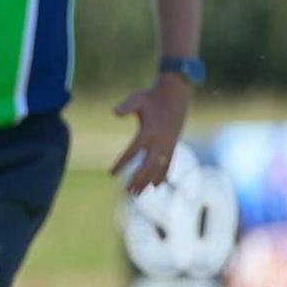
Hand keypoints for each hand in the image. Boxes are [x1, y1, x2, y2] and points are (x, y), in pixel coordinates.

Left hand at [112, 75, 190, 194]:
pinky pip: (168, 163)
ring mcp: (169, 144)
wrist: (176, 92)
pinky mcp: (173, 144)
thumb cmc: (151, 95)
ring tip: (138, 194)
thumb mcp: (137, 98)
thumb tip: (114, 112)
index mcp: (149, 131)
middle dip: (137, 179)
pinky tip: (157, 186)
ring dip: (148, 181)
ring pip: (159, 167)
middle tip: (127, 193)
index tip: (111, 174)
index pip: (133, 152)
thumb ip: (126, 106)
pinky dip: (163, 174)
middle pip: (147, 165)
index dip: (122, 163)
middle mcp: (160, 141)